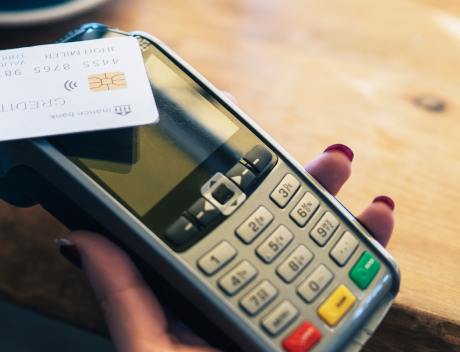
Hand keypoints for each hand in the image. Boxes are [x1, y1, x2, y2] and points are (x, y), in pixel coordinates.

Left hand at [68, 145, 395, 351]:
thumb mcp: (150, 350)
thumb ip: (122, 298)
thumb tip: (80, 238)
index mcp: (193, 292)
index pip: (203, 223)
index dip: (215, 174)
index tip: (224, 130)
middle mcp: (240, 295)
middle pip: (266, 223)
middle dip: (287, 177)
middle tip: (289, 139)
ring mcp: (286, 314)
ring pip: (312, 244)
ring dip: (332, 199)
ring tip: (339, 161)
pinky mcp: (322, 335)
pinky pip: (351, 289)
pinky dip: (370, 250)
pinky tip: (379, 217)